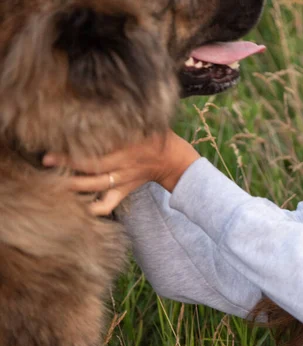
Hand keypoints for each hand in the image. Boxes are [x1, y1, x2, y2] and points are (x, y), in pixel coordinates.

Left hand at [43, 131, 199, 215]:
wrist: (175, 161)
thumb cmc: (158, 137)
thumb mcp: (146, 123)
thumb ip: (126, 116)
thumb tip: (102, 100)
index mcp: (128, 148)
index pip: (99, 149)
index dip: (76, 149)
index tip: (55, 143)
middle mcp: (123, 166)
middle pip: (92, 168)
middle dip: (67, 165)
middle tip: (46, 160)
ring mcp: (123, 181)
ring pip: (96, 186)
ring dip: (74, 186)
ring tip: (53, 182)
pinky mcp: (124, 191)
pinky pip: (109, 204)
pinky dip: (94, 208)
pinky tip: (78, 207)